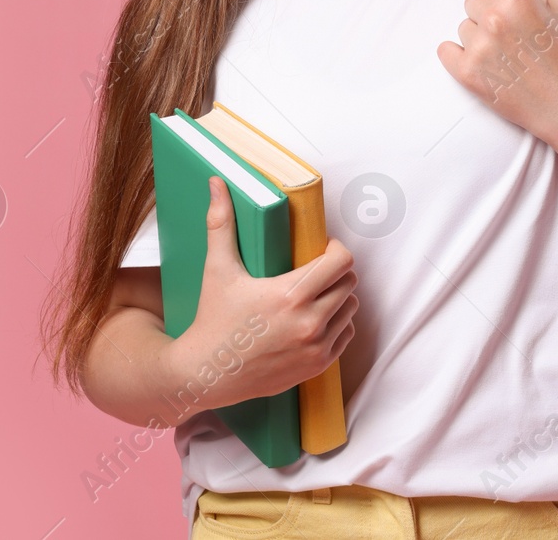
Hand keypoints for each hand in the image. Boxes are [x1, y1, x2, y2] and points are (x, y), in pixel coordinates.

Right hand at [163, 177, 358, 411]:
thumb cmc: (212, 319)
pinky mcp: (317, 366)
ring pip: (351, 308)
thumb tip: (217, 182)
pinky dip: (337, 324)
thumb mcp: (217, 269)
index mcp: (290, 295)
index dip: (336, 250)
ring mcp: (316, 347)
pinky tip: (315, 318)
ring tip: (315, 293)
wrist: (206, 374)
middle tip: (316, 270)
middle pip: (350, 282)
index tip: (321, 249)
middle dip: (336, 272)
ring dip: (339, 297)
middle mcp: (309, 322)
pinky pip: (346, 334)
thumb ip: (221, 223)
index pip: (341, 261)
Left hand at [436, 0, 557, 147]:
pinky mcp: (467, 72)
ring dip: (478, 37)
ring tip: (503, 55)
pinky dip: (456, 55)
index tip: (508, 11)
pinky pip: (445, 50)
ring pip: (463, 28)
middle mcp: (494, 18)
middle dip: (488, 15)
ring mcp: (478, 46)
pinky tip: (477, 61)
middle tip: (508, 35)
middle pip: (472, 3)